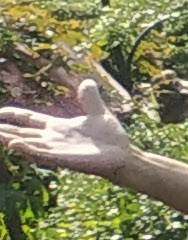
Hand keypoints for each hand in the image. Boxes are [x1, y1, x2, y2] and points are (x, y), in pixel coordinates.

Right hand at [0, 77, 141, 177]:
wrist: (123, 154)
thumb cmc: (110, 136)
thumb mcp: (99, 112)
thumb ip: (90, 98)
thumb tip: (87, 81)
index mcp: (57, 126)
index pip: (30, 119)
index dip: (15, 115)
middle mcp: (53, 138)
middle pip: (22, 132)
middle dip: (5, 130)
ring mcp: (57, 149)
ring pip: (28, 143)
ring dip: (11, 139)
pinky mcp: (64, 158)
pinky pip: (42, 153)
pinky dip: (28, 149)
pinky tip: (15, 144)